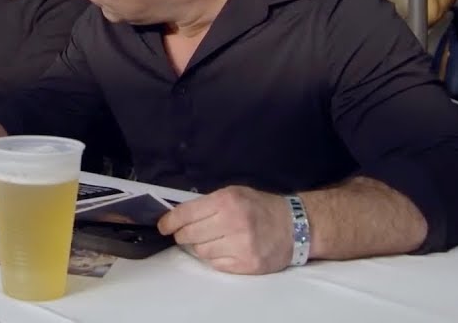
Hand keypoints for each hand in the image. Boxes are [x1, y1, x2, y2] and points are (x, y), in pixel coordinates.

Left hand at [157, 186, 293, 274]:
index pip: (186, 214)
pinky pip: (215, 264)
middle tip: (188, 233)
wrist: (294, 226)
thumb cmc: (260, 207)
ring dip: (200, 246)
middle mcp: (233, 223)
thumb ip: (207, 203)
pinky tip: (225, 248)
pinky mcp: (247, 264)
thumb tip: (177, 216)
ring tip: (213, 239)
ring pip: (200, 252)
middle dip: (183, 235)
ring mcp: (241, 246)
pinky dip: (215, 257)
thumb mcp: (234, 193)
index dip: (170, 222)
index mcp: (227, 201)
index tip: (163, 226)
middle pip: (189, 235)